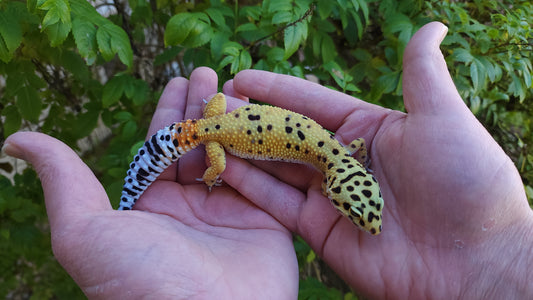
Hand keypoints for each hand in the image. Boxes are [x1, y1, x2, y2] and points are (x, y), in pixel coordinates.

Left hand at [3, 68, 297, 298]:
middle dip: (203, 107)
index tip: (179, 80)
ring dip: (235, 118)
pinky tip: (263, 116)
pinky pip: (267, 175)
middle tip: (210, 74)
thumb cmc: (139, 280)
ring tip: (237, 86)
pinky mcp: (267, 221)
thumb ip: (64, 182)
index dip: (169, 111)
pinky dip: (265, 146)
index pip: (161, 147)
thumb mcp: (84, 231)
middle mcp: (191, 207)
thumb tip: (18, 139)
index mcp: (152, 206)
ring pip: (233, 153)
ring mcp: (230, 213)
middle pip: (198, 144)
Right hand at [223, 22, 532, 297]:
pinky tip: (221, 167)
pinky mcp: (320, 230)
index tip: (241, 79)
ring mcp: (331, 196)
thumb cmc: (464, 183)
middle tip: (213, 107)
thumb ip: (420, 73)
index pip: (312, 102)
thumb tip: (431, 26)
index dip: (276, 90)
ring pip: (277, 167)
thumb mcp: (442, 117)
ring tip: (207, 134)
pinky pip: (277, 203)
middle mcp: (345, 161)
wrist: (473, 263)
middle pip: (288, 135)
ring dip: (242, 151)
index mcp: (369, 130)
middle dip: (250, 121)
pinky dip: (249, 186)